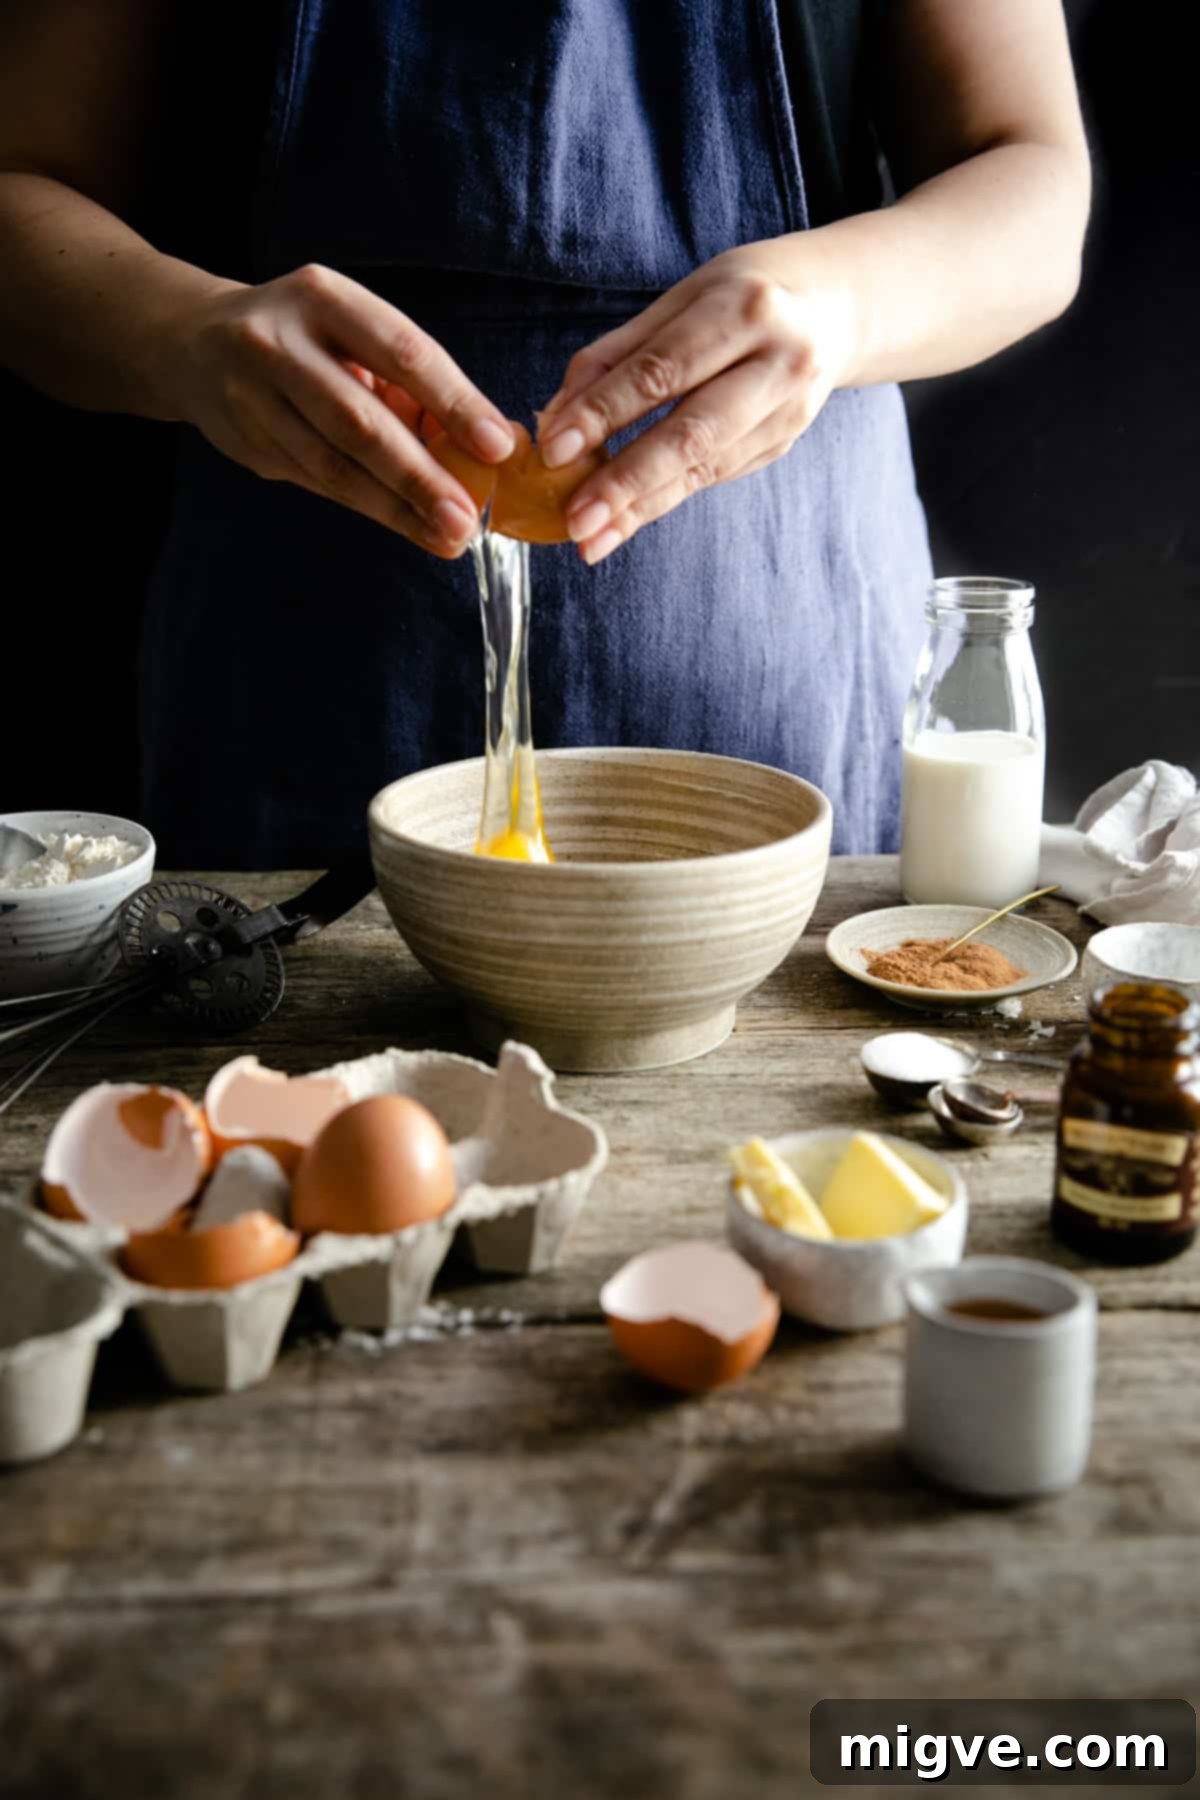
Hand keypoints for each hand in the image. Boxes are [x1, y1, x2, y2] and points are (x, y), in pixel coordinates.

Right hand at [156, 263, 514, 555]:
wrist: (194, 343)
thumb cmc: (305, 337)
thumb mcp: (352, 329)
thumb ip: (409, 380)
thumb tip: (484, 443)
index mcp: (323, 298)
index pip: (401, 351)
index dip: (452, 402)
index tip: (496, 446)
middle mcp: (279, 343)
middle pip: (359, 421)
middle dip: (418, 476)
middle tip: (466, 518)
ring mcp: (254, 397)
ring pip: (334, 464)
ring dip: (396, 507)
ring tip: (447, 535)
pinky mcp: (248, 442)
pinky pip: (318, 482)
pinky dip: (368, 506)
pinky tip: (408, 526)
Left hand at [537, 243, 857, 562]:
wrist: (839, 306)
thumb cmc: (742, 294)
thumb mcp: (682, 298)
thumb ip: (617, 354)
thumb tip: (556, 416)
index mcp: (745, 309)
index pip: (662, 370)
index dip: (606, 412)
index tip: (556, 449)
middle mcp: (777, 362)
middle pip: (691, 432)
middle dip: (626, 481)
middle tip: (575, 519)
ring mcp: (787, 411)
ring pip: (703, 467)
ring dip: (641, 508)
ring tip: (592, 539)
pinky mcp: (783, 443)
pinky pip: (715, 475)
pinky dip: (666, 498)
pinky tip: (626, 520)